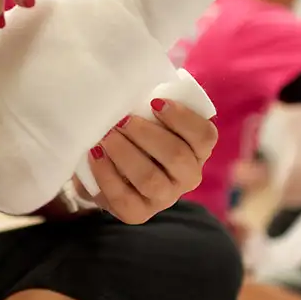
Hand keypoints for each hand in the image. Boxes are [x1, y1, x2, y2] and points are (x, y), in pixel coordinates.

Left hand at [74, 99, 217, 223]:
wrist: (109, 167)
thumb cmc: (135, 133)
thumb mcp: (149, 116)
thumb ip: (151, 104)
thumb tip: (134, 86)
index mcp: (197, 149)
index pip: (205, 136)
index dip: (182, 118)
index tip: (155, 103)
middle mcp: (188, 176)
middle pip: (177, 156)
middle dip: (147, 134)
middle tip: (123, 120)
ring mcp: (164, 197)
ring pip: (151, 179)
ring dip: (126, 154)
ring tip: (107, 136)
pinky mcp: (138, 213)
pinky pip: (124, 197)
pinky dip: (107, 174)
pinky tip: (95, 155)